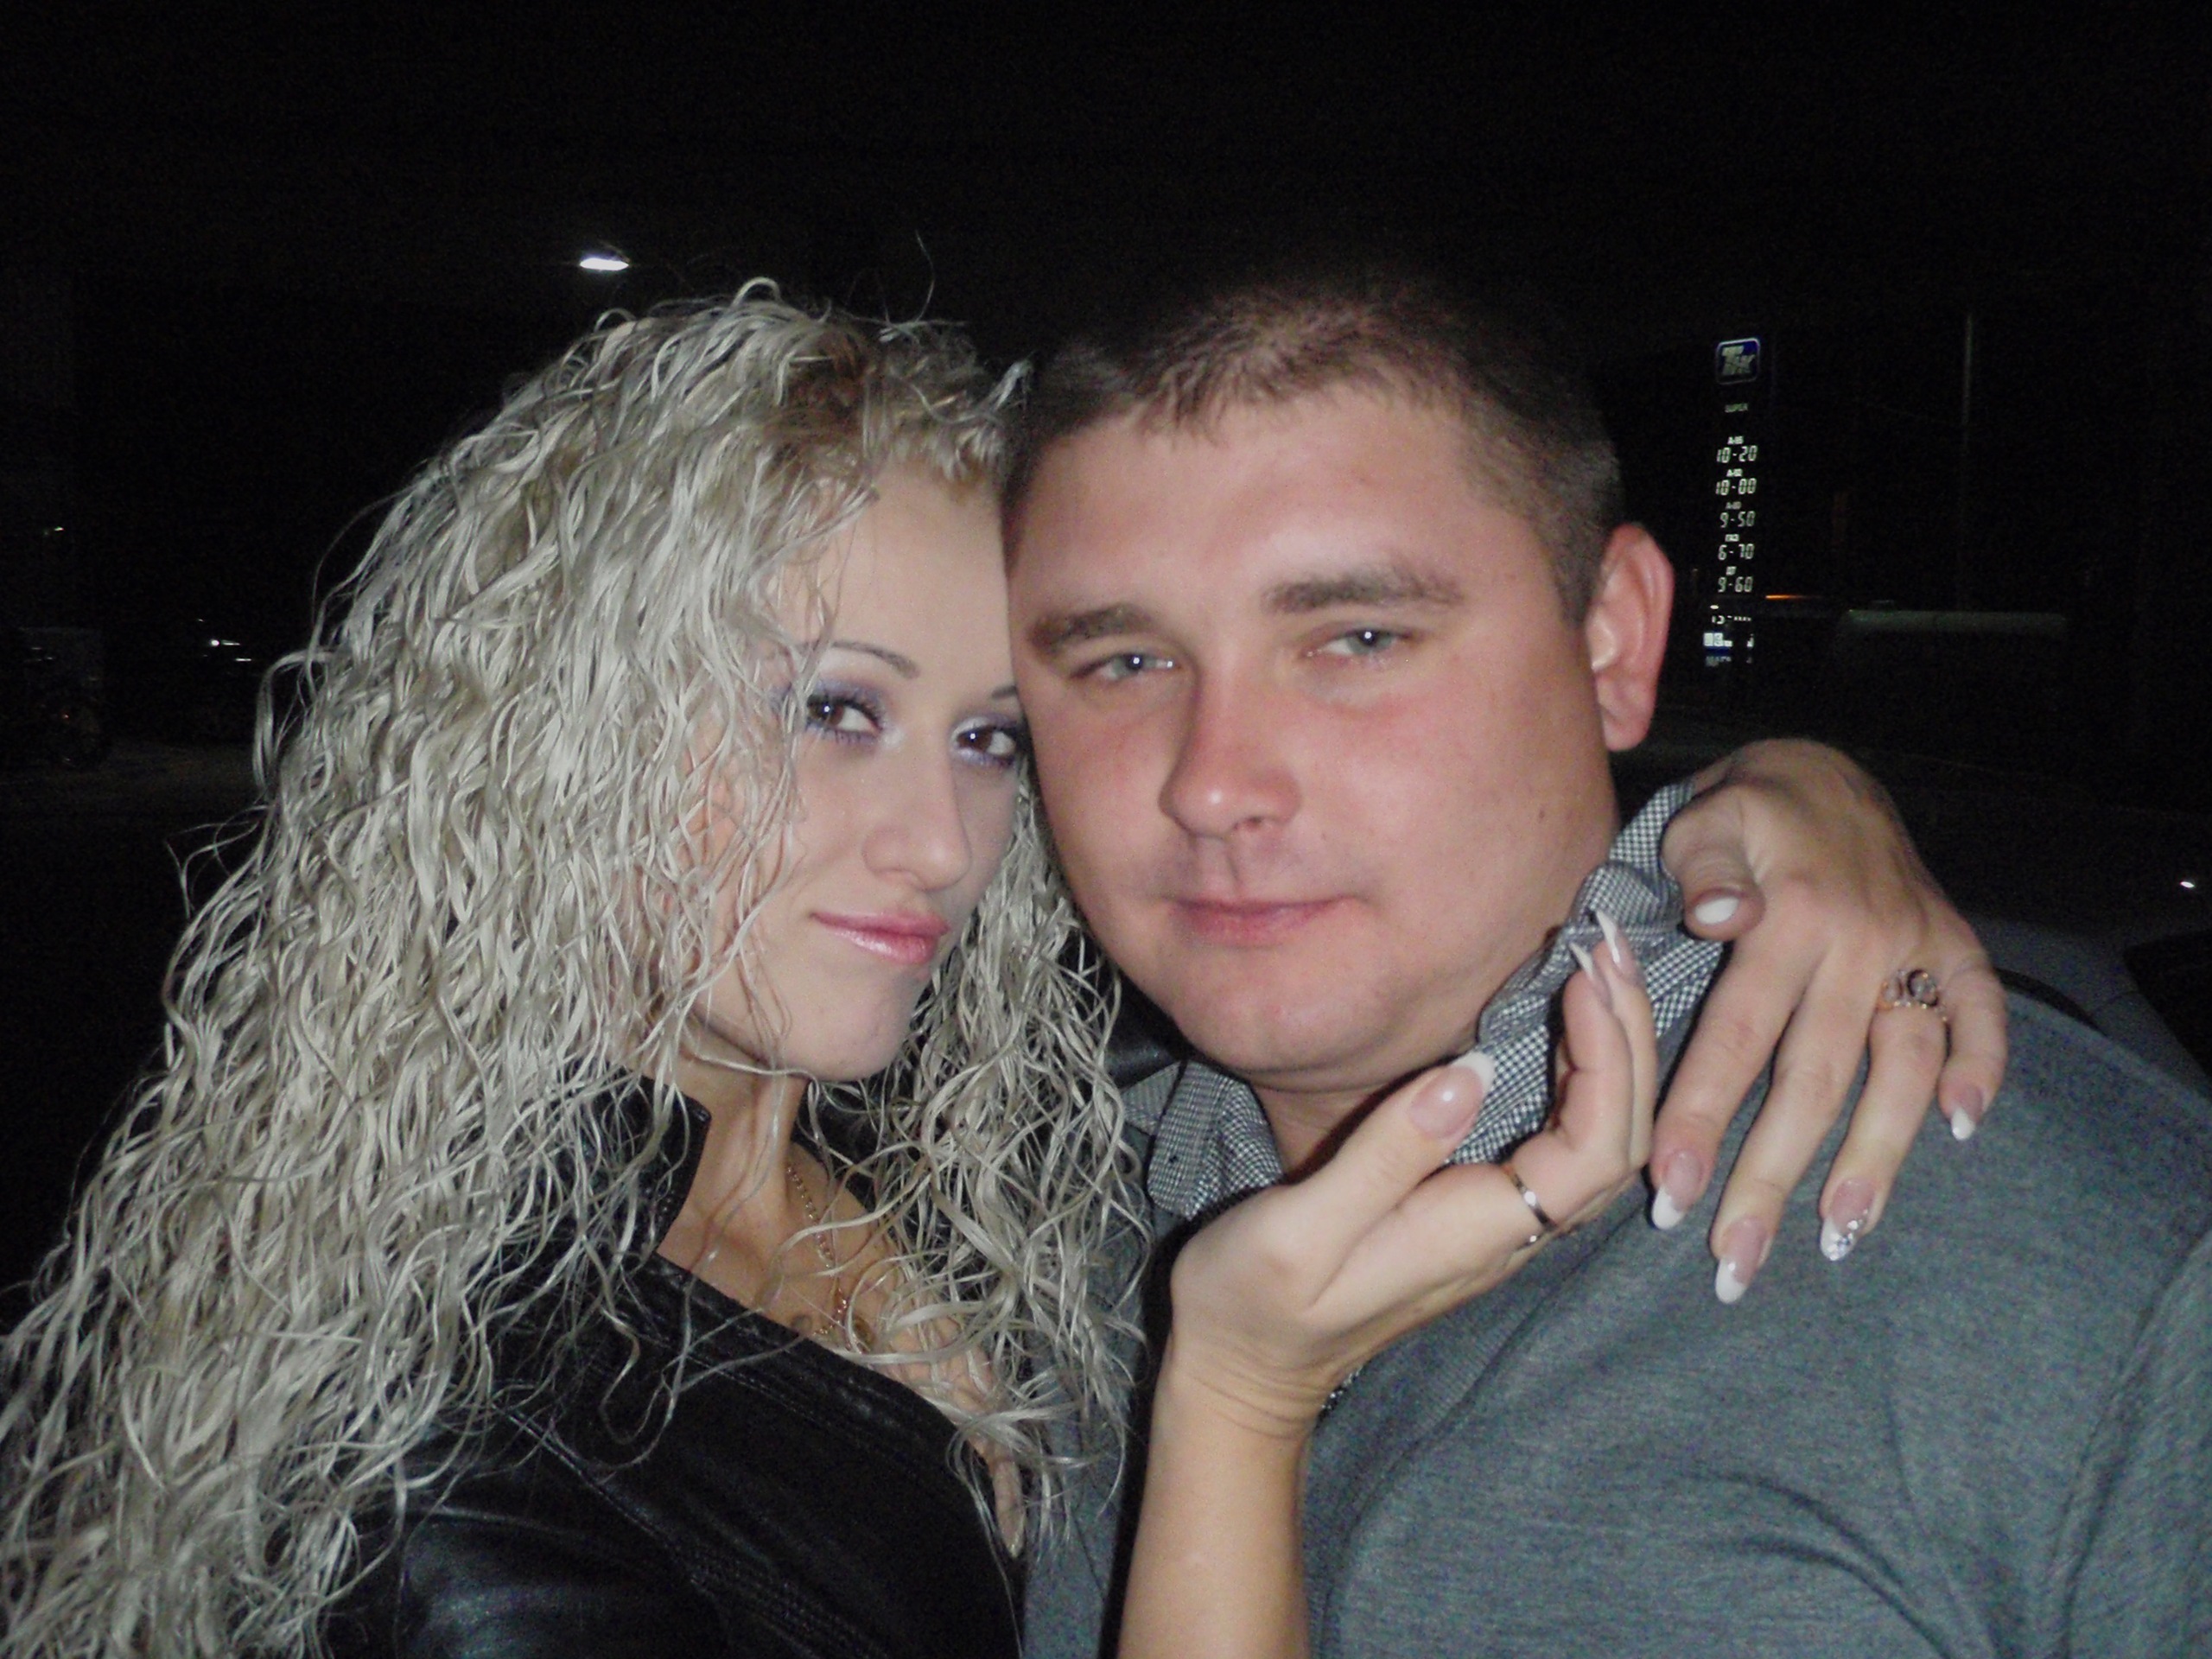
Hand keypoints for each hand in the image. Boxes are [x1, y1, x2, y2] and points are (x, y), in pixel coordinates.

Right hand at [1162, 936, 1656, 1439]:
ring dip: (1612, 1051)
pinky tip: (1560, 1021)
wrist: (1241, 1373)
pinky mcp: (1475, 1208)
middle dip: (1628, 1038)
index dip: (1609, 1059)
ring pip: (1599, 1140)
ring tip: (1595, 963)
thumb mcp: (1300, 1230)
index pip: (1596, 1150)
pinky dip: (1579, 1072)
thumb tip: (1468, 1073)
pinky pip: (1561, 1140)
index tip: (1580, 974)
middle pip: (1618, 1140)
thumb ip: (1384, 1155)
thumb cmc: (1255, 1304)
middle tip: (1604, 942)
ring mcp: (1496, 1222)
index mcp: (1478, 1233)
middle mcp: (1507, 1231)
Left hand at [1653, 739, 2007, 1299]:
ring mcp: (1916, 946)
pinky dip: (1985, 1068)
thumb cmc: (1742, 812)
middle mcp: (1860, 942)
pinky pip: (1982, 1013)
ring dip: (1876, 1156)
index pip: (1738, 1036)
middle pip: (1815, 1079)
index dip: (1704, 1116)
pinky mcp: (1957, 945)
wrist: (1823, 767)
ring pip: (1901, 1070)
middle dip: (1773, 1175)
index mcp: (1788, 918)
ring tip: (1842, 1232)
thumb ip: (1701, 868)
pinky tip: (1964, 1132)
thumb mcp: (1705, 817)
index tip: (1673, 1193)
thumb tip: (1716, 919)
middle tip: (1736, 1258)